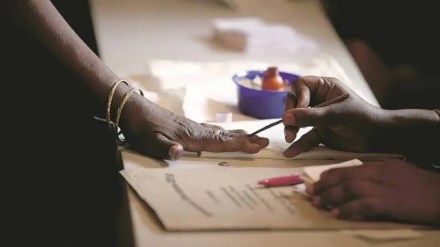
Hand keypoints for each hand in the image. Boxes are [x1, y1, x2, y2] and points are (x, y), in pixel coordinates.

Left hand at [119, 93, 268, 159]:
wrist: (130, 108)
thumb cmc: (140, 127)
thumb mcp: (149, 142)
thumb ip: (165, 148)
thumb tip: (180, 153)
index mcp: (191, 136)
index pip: (221, 142)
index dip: (241, 144)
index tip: (258, 145)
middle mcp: (195, 130)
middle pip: (225, 135)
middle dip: (245, 139)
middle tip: (264, 140)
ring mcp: (191, 126)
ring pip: (219, 132)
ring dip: (236, 135)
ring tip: (251, 136)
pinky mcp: (185, 124)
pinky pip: (211, 130)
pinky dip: (223, 133)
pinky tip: (222, 134)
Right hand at [282, 76, 384, 156]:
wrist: (378, 139)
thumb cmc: (361, 118)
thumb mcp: (336, 114)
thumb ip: (311, 116)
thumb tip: (285, 118)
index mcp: (325, 87)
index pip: (301, 86)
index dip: (297, 97)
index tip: (299, 110)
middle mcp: (319, 100)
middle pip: (295, 103)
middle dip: (290, 115)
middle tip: (289, 127)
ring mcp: (318, 117)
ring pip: (297, 121)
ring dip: (291, 130)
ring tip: (289, 139)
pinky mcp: (320, 133)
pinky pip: (305, 138)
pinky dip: (299, 145)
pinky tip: (292, 152)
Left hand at [309, 160, 439, 224]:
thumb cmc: (424, 186)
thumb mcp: (399, 173)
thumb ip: (379, 176)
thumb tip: (358, 182)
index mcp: (381, 165)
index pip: (351, 168)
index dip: (332, 174)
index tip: (319, 180)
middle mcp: (379, 173)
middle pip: (346, 177)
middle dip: (325, 185)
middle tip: (311, 193)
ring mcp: (384, 187)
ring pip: (349, 189)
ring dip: (330, 196)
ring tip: (317, 203)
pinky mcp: (390, 202)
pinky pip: (363, 205)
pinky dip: (347, 209)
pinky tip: (335, 213)